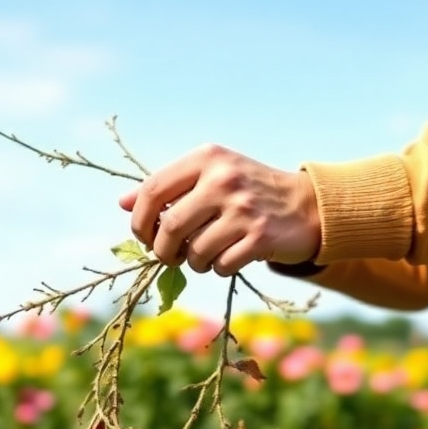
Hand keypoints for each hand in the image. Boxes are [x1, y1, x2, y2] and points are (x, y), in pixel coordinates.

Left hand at [119, 144, 321, 275]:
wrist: (305, 206)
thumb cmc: (248, 192)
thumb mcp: (209, 177)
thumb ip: (168, 188)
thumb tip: (122, 202)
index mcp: (207, 158)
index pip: (152, 190)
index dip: (139, 221)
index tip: (145, 236)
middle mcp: (224, 179)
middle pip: (169, 228)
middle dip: (163, 252)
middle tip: (170, 256)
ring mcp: (244, 209)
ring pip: (194, 252)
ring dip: (194, 263)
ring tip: (206, 255)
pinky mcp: (260, 237)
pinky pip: (221, 266)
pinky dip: (219, 270)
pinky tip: (230, 258)